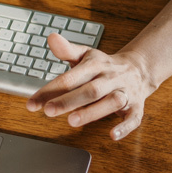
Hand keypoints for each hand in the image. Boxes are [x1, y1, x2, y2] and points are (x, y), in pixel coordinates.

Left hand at [26, 33, 157, 139]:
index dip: (50, 90)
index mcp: (96, 65)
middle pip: (90, 90)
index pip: (70, 78)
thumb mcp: (85, 55)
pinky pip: (133, 118)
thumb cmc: (104, 66)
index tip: (32, 104)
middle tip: (49, 110)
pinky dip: (124, 127)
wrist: (138, 69)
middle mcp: (110, 78)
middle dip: (69, 101)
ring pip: (111, 102)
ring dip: (92, 112)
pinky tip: (112, 135)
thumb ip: (67, 50)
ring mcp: (125, 92)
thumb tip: (51, 37)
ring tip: (72, 121)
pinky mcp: (136, 107)